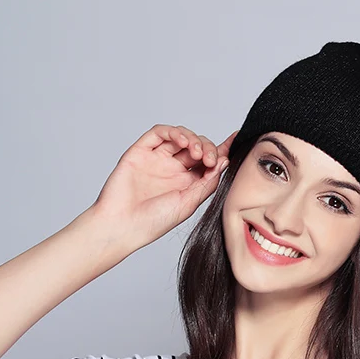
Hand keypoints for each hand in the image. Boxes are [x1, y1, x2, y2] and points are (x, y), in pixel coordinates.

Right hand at [92, 124, 238, 252]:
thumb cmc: (153, 221)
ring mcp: (157, 160)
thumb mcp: (189, 203)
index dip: (222, 150)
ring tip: (197, 153)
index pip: (208, 161)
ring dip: (193, 139)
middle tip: (210, 159)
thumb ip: (207, 182)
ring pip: (180, 137)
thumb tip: (224, 161)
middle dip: (208, 148)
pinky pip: (159, 133)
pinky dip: (173, 132)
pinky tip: (183, 142)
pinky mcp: (140, 152)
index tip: (236, 140)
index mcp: (187, 184)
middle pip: (197, 147)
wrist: (123, 226)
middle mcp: (173, 170)